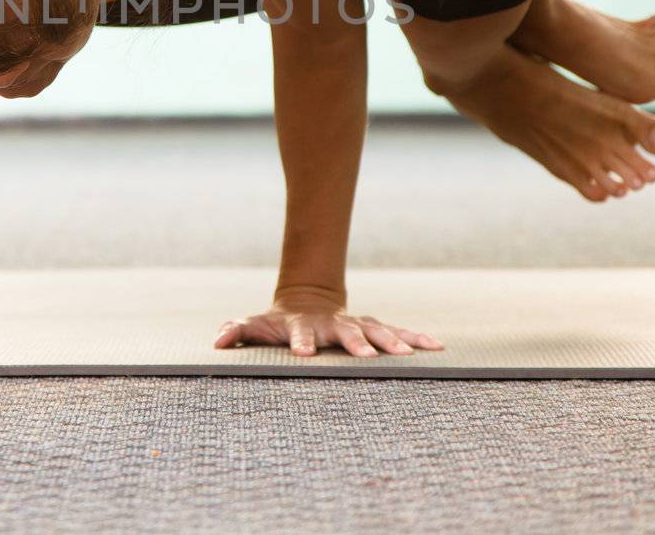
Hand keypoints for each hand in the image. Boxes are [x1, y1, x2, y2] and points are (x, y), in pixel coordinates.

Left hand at [213, 293, 443, 357]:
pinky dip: (416, 338)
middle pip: (345, 332)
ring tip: (408, 354)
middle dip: (355, 343)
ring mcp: (356, 325)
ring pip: (377, 330)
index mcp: (304, 327)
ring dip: (391, 342)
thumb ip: (237, 330)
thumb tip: (217, 340)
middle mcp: (334, 324)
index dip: (301, 343)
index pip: (301, 335)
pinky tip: (437, 346)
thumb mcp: (256, 325)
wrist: (307, 300)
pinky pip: (398, 332)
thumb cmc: (278, 323)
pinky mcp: (374, 328)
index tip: (303, 354)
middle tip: (365, 355)